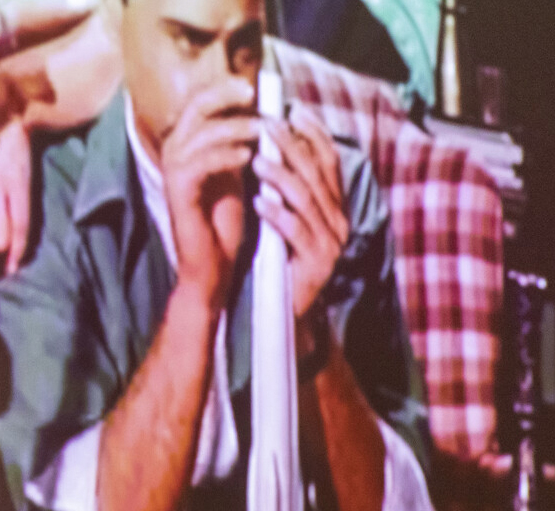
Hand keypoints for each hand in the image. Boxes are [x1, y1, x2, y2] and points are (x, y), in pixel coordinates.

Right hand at [160, 80, 258, 309]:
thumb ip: (241, 142)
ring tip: (262, 129)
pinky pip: (201, 162)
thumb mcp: (236, 172)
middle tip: (254, 94)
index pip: (202, 100)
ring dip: (235, 127)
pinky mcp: (178, 192)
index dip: (226, 88)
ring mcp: (173, 171)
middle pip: (196, 106)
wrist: (211, 263)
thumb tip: (264, 109)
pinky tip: (248, 156)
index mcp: (187, 144)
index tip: (256, 86)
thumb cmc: (224, 221)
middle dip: (226, 96)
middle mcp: (175, 152)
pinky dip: (226, 155)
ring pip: (201, 132)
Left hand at [252, 105, 348, 317]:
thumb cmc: (281, 263)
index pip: (329, 162)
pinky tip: (257, 202)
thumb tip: (275, 147)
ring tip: (256, 161)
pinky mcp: (316, 264)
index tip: (292, 111)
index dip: (313, 134)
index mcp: (335, 208)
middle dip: (292, 146)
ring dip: (280, 176)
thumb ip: (289, 191)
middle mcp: (339, 222)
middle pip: (316, 174)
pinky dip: (276, 214)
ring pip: (307, 199)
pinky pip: (295, 232)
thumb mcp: (288, 222)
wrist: (287, 314)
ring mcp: (331, 244)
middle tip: (266, 125)